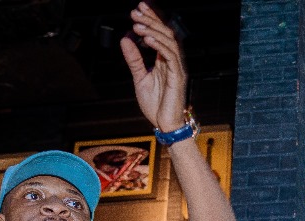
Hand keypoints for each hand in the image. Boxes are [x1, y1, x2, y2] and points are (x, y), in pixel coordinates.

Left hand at [120, 2, 187, 131]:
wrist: (165, 125)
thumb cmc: (156, 105)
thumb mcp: (140, 78)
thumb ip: (134, 59)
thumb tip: (125, 39)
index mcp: (165, 59)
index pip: (161, 33)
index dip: (152, 18)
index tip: (138, 8)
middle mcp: (173, 61)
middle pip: (166, 32)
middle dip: (151, 19)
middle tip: (135, 11)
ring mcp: (177, 68)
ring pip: (169, 41)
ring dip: (152, 30)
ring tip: (137, 24)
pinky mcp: (178, 76)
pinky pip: (170, 56)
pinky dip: (159, 45)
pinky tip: (146, 39)